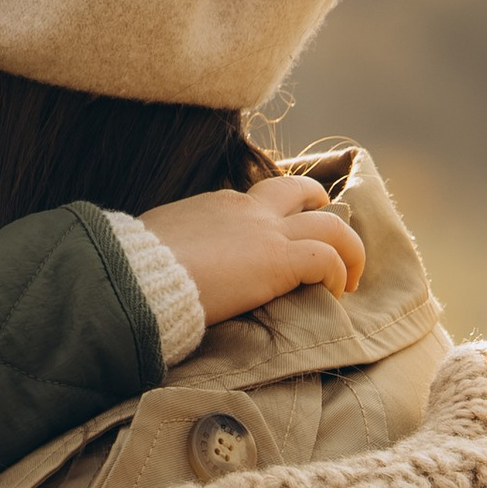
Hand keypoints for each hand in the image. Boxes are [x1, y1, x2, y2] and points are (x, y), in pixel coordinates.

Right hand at [144, 174, 364, 325]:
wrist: (137, 275)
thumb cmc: (136, 268)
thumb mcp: (157, 244)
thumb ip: (177, 248)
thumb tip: (168, 266)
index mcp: (217, 204)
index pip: (260, 200)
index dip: (278, 220)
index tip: (279, 248)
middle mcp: (247, 209)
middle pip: (302, 193)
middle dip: (324, 214)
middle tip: (335, 249)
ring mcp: (266, 231)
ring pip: (332, 224)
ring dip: (349, 250)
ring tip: (349, 280)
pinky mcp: (279, 259)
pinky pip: (329, 258)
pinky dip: (339, 274)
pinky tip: (333, 294)